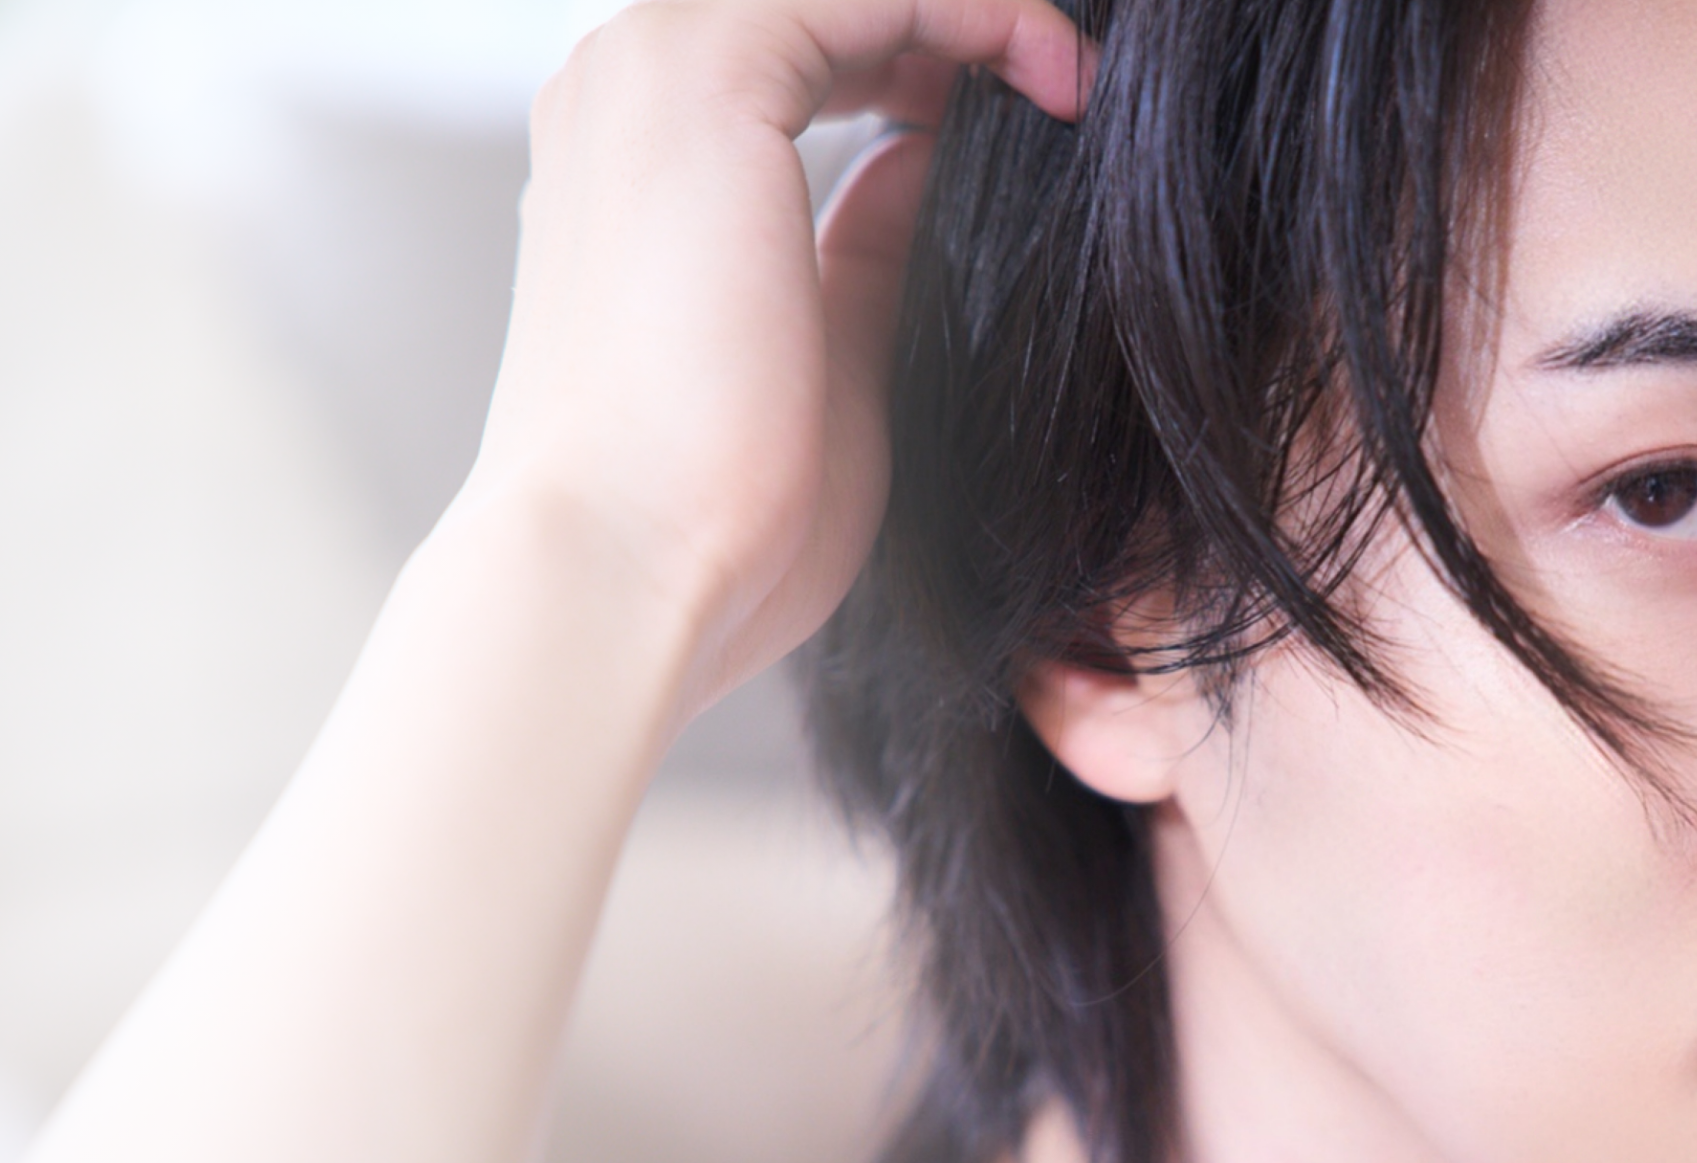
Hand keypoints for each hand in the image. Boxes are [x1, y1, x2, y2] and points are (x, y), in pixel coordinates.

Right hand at [462, 0, 1087, 725]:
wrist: (633, 572)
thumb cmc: (722, 516)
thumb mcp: (835, 349)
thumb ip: (876, 241)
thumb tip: (936, 157)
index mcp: (641, 163)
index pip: (811, 51)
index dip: (937, 64)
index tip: (1048, 117)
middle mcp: (625, 92)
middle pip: (825, 0)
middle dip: (953, 29)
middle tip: (1070, 85)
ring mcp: (649, 70)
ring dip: (970, 13)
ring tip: (1069, 78)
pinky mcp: (703, 71)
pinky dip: (975, 10)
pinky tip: (1049, 69)